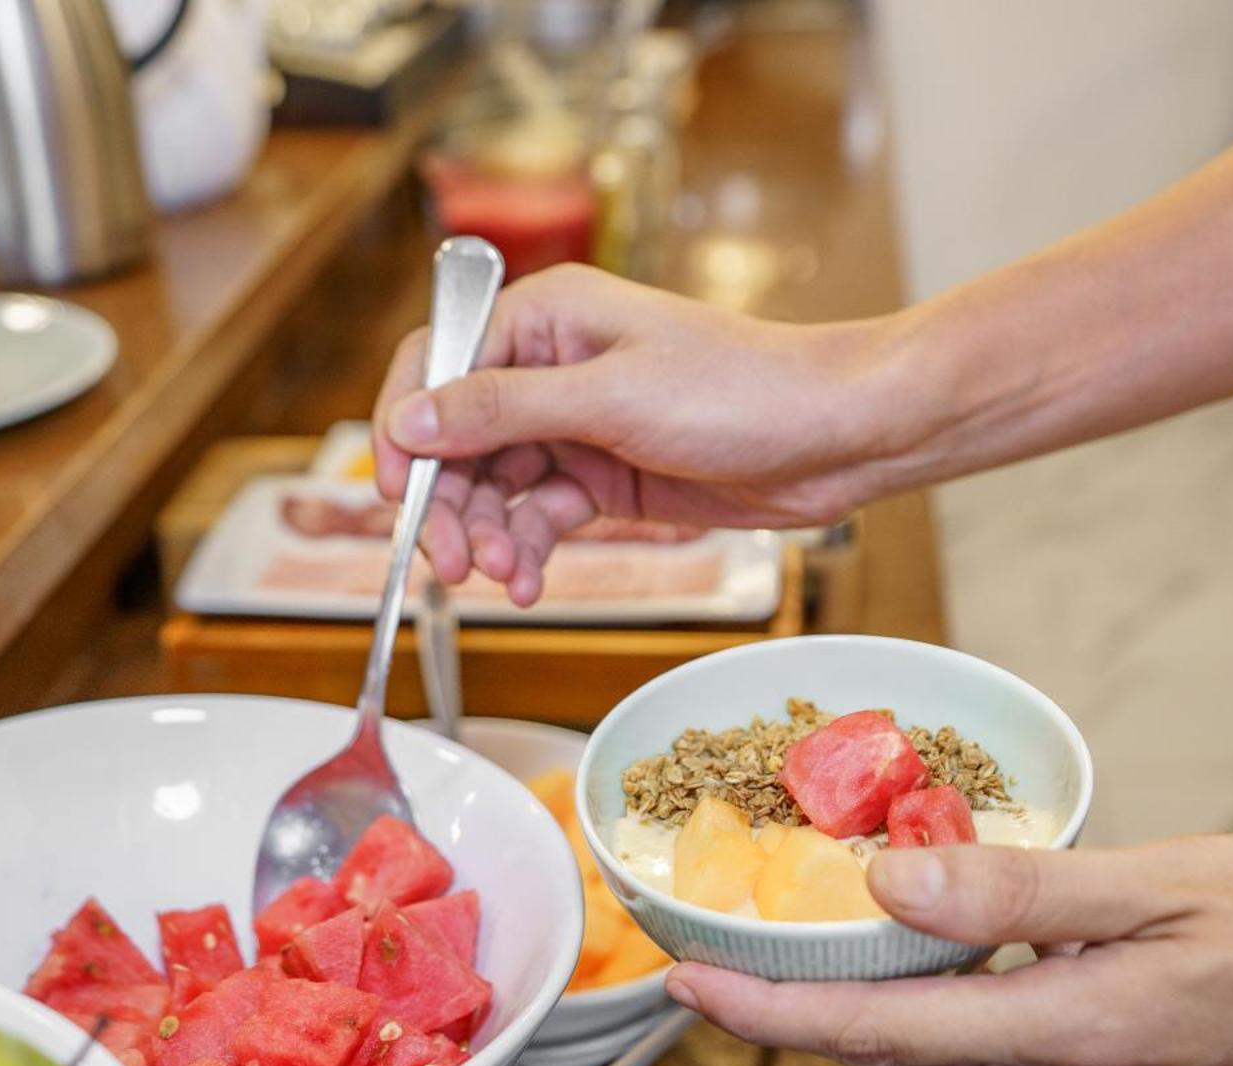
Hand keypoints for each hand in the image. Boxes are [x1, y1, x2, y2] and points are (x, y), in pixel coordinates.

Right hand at [370, 264, 911, 603]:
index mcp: (547, 317)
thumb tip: (412, 419)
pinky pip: (538, 516)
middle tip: (453, 563)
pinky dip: (528, 550)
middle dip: (448, 504)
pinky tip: (531, 580)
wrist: (836, 436)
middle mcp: (552, 366)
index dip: (405, 429)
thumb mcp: (612, 399)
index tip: (396, 492)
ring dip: (489, 536)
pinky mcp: (604, 474)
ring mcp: (577, 424)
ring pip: (493, 486)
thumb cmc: (746, 390)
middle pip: (457, 438)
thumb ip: (504, 412)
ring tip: (507, 577)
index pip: (437, 364)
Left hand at [664, 834, 1232, 1065]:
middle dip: (843, 1030)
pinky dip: (1000, 1010)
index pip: (878, 1036)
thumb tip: (890, 877)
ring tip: (927, 916)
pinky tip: (1030, 934)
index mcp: (1082, 1031)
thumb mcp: (1178, 878)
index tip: (690, 985)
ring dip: (920, 1021)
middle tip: (824, 933)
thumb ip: (1024, 884)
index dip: (770, 1013)